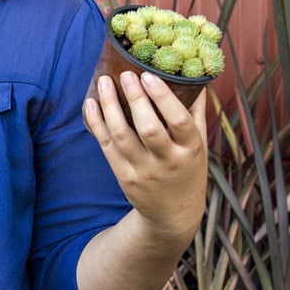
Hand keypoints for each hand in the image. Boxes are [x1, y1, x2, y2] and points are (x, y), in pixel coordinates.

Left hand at [82, 70, 208, 239]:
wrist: (172, 215)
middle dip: (135, 99)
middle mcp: (168, 162)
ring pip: (122, 136)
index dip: (163, 98)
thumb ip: (195, 112)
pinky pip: (106, 146)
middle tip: (125, 75)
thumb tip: (194, 77)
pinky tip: (91, 104)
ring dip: (110, 107)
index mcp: (191, 150)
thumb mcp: (199, 146)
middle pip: (149, 128)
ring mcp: (143, 171)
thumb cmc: (187, 171)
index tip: (149, 76)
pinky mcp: (124, 176)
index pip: (179, 121)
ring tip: (104, 82)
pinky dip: (96, 123)